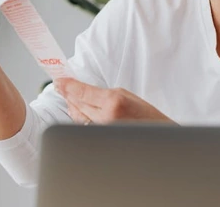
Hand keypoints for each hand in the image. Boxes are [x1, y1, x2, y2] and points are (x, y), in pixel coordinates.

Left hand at [55, 78, 175, 125]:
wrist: (160, 136)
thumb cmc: (147, 117)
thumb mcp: (126, 96)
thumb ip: (102, 94)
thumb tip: (81, 91)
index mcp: (114, 102)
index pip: (81, 92)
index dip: (67, 85)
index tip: (59, 80)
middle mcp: (106, 118)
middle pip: (77, 104)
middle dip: (67, 94)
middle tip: (60, 86)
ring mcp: (103, 132)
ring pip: (77, 117)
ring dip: (72, 105)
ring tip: (68, 97)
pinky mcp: (102, 140)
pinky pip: (84, 127)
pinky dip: (79, 118)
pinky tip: (77, 111)